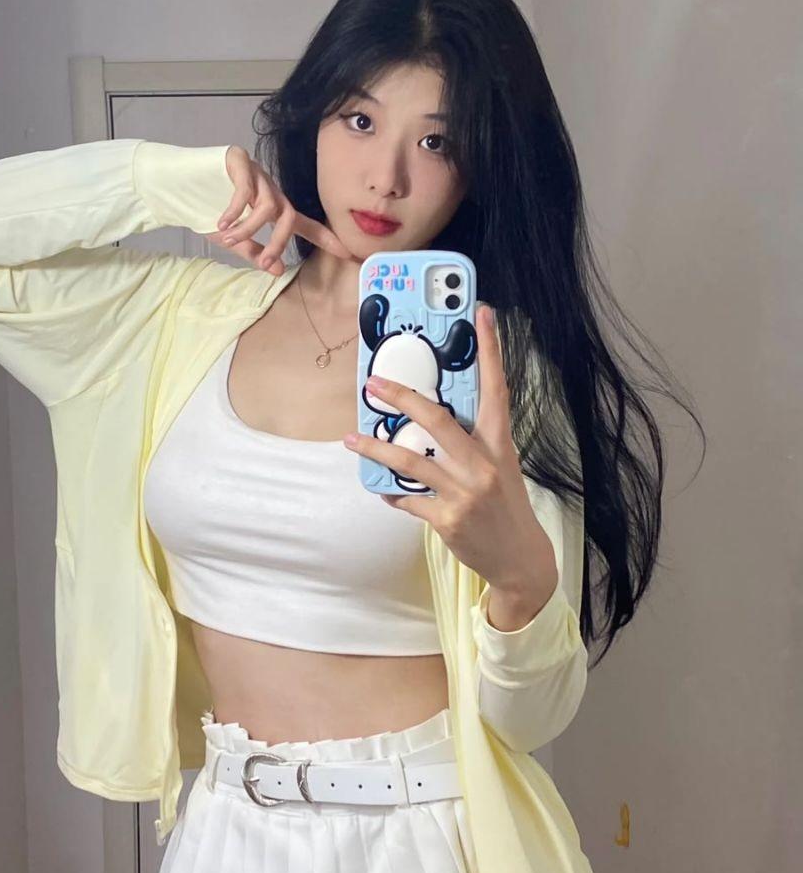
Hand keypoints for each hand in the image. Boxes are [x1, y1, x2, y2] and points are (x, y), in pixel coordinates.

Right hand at [204, 145, 353, 275]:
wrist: (173, 185)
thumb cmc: (203, 209)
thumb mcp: (232, 238)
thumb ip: (254, 252)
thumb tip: (276, 270)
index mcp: (270, 205)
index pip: (303, 223)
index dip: (325, 237)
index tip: (348, 253)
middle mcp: (268, 187)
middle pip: (288, 216)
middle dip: (279, 242)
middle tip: (264, 262)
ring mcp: (256, 172)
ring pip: (267, 205)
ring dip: (250, 228)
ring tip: (228, 239)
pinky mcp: (238, 161)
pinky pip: (246, 189)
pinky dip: (236, 210)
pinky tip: (222, 223)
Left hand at [344, 302, 557, 598]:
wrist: (519, 559)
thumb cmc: (505, 506)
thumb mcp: (500, 467)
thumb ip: (472, 443)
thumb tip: (431, 420)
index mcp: (500, 444)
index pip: (496, 388)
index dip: (490, 349)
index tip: (482, 312)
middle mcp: (483, 464)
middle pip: (437, 420)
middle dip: (402, 398)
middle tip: (374, 384)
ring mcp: (465, 493)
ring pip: (410, 462)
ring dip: (376, 449)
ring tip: (353, 440)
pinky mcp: (448, 520)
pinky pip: (408, 500)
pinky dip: (392, 493)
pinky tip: (382, 488)